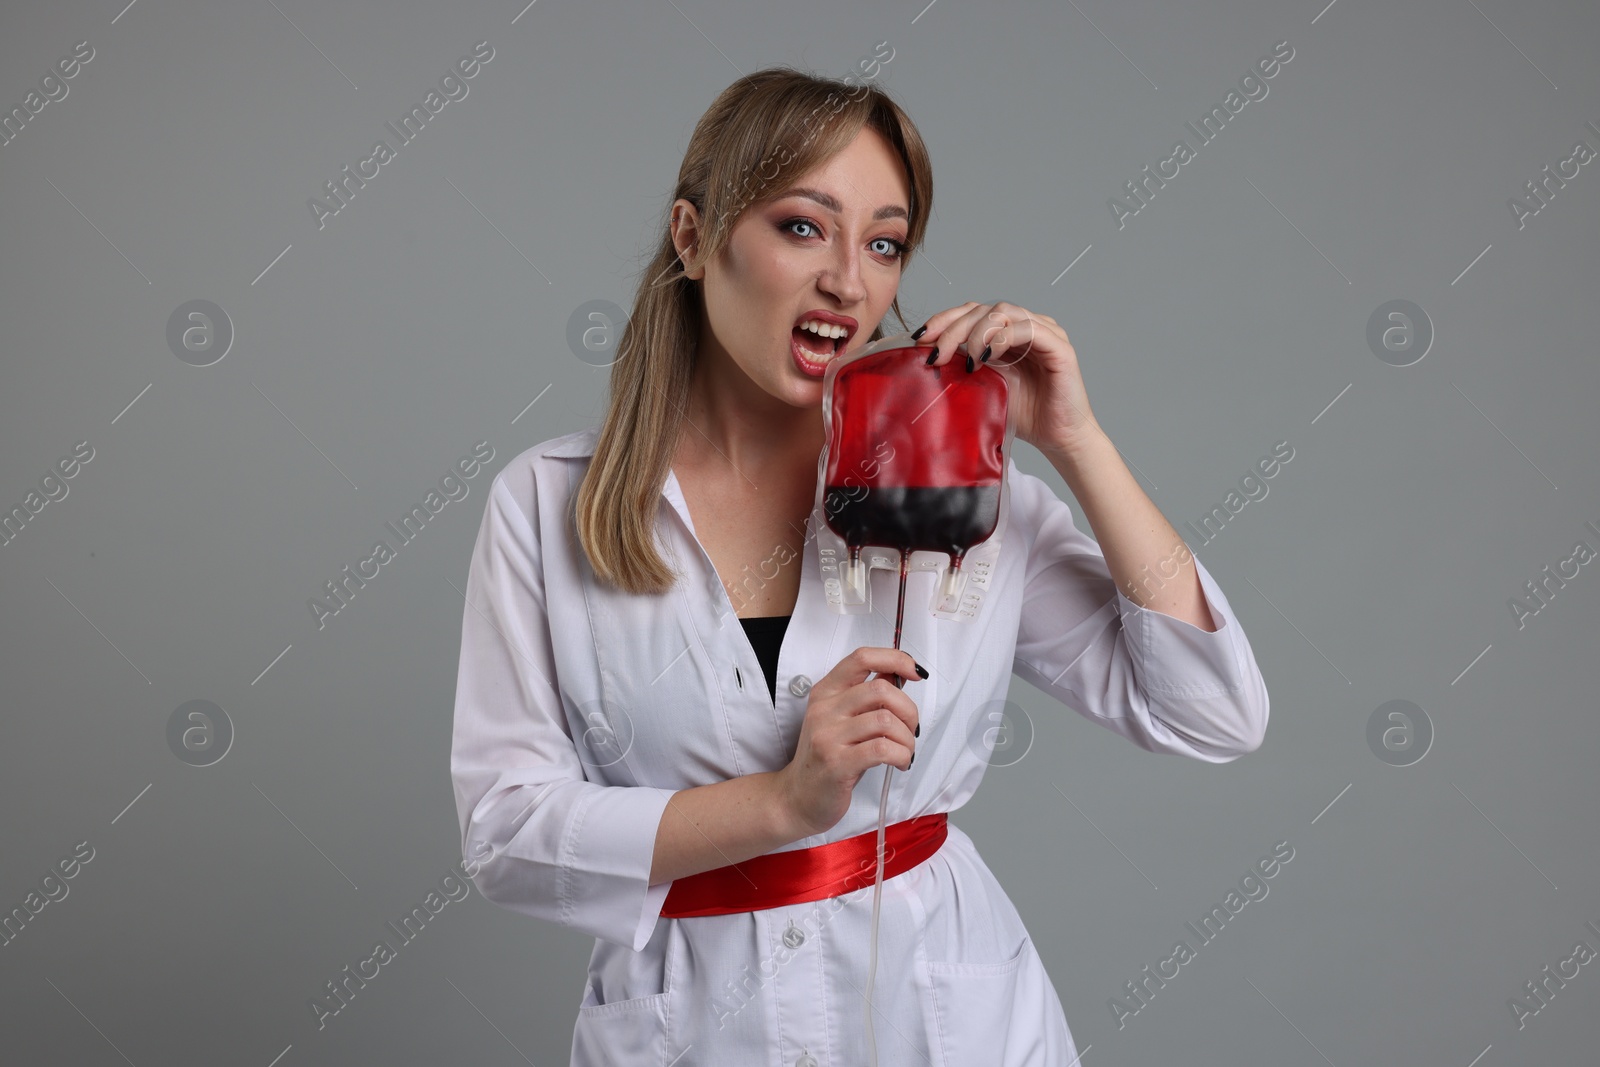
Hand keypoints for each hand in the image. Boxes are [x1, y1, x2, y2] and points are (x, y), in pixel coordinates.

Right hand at [776, 646, 923, 838]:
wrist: (798, 797)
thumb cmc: (827, 758)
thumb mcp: (844, 719)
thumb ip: (868, 695)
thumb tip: (898, 673)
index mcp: (826, 692)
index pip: (862, 657)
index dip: (895, 659)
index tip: (914, 672)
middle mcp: (824, 709)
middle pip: (880, 689)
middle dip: (909, 710)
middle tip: (910, 729)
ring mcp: (828, 736)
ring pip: (886, 720)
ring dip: (907, 738)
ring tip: (904, 751)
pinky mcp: (837, 763)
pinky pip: (883, 749)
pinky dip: (902, 755)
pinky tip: (900, 762)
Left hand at [915, 301, 1101, 455]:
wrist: (1057, 438)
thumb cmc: (1025, 415)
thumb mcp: (985, 386)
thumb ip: (965, 365)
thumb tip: (929, 356)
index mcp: (1008, 332)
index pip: (973, 312)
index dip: (945, 320)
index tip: (921, 338)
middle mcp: (1026, 326)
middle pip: (983, 309)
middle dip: (954, 328)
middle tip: (937, 353)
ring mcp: (1045, 332)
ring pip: (1002, 312)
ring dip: (976, 333)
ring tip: (967, 361)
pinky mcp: (1059, 347)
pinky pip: (1027, 329)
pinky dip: (1002, 339)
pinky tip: (987, 357)